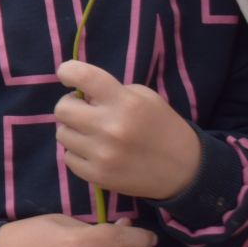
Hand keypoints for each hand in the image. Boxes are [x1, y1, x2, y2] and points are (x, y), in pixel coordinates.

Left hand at [55, 59, 202, 201]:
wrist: (185, 170)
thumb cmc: (161, 127)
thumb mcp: (145, 98)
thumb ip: (111, 90)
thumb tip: (79, 93)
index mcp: (125, 102)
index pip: (82, 76)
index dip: (68, 71)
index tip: (67, 75)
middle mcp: (111, 127)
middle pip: (61, 109)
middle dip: (71, 106)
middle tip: (85, 111)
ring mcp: (102, 154)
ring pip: (62, 134)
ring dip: (75, 131)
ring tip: (94, 134)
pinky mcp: (97, 175)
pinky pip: (68, 157)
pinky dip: (78, 153)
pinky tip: (97, 152)